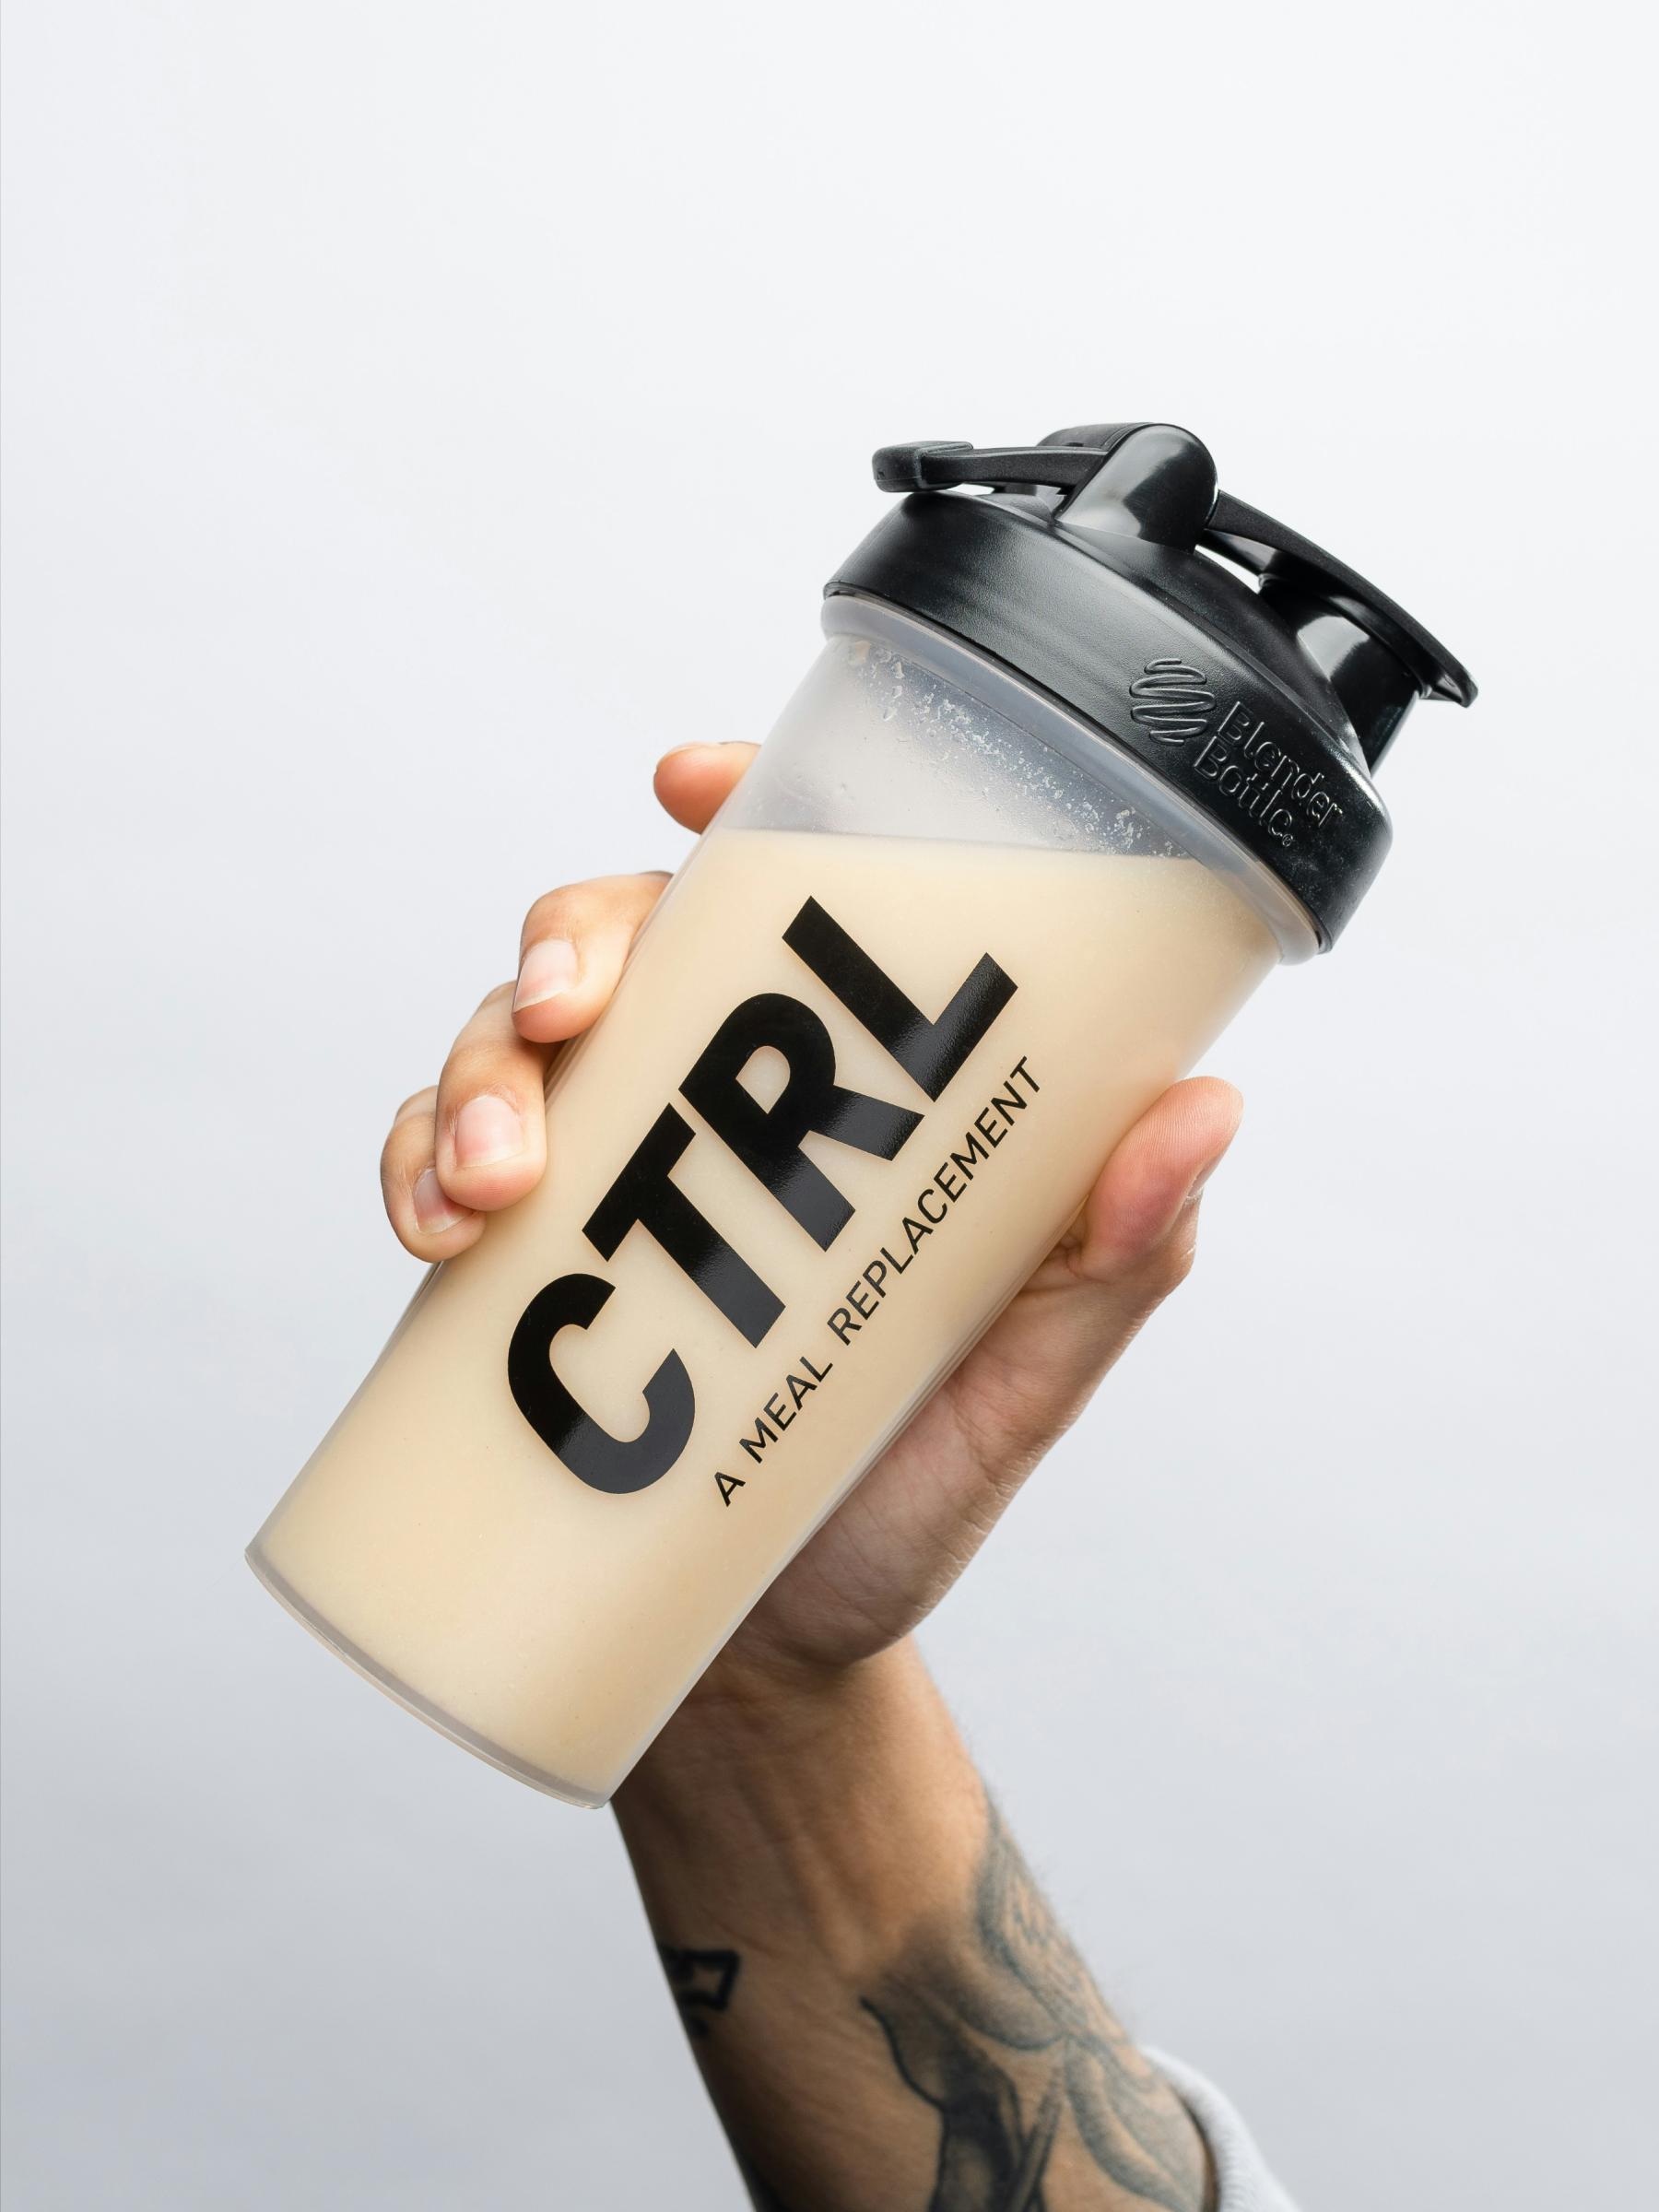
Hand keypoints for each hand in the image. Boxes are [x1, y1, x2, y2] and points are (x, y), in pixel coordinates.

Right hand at [380, 744, 1240, 1699]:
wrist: (770, 1665)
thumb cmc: (904, 1499)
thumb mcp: (1021, 1384)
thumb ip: (1109, 1264)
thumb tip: (1207, 1112)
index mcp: (840, 1095)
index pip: (787, 901)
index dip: (736, 810)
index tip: (687, 784)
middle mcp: (717, 1108)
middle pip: (620, 939)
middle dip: (572, 941)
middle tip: (570, 1011)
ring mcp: (608, 1179)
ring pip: (509, 1039)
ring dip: (482, 1070)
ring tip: (498, 1174)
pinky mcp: (517, 1265)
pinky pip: (431, 1166)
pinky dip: (411, 1167)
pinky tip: (438, 1226)